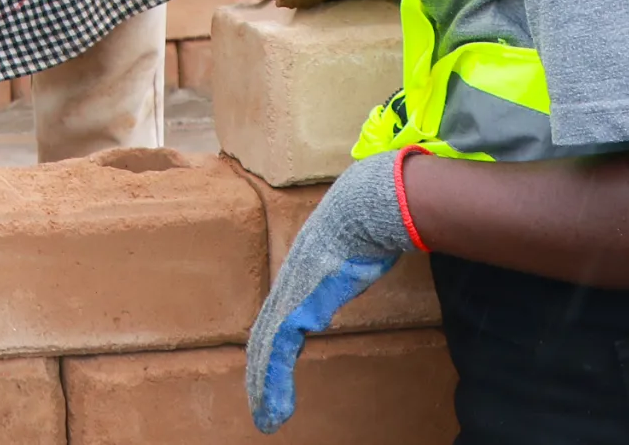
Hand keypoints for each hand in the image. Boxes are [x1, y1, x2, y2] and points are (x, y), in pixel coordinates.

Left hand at [246, 151, 415, 432]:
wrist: (364, 209)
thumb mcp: (355, 251)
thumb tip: (362, 260)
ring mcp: (287, 299)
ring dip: (265, 390)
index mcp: (298, 279)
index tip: (273, 376)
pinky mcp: (296, 309)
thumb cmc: (366, 225)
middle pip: (263, 343)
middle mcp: (286, 290)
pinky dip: (274, 382)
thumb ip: (350, 264)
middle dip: (262, 379)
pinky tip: (276, 406)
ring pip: (265, 354)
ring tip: (267, 420)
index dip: (271, 353)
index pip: (275, 323)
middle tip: (264, 412)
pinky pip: (277, 353)